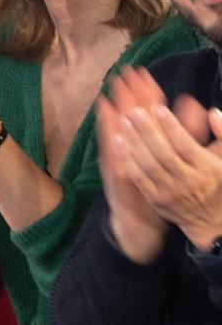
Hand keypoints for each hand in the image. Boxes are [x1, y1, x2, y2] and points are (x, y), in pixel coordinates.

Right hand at [98, 67, 168, 262]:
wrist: (138, 217)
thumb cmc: (159, 186)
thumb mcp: (176, 158)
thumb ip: (185, 131)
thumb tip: (194, 104)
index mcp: (147, 140)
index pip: (148, 110)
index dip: (147, 92)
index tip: (144, 72)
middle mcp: (131, 143)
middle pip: (132, 112)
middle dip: (131, 92)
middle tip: (128, 71)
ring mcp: (120, 153)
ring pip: (119, 123)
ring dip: (117, 102)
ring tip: (116, 83)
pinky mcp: (113, 164)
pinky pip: (110, 141)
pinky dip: (106, 124)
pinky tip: (105, 108)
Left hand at [114, 87, 221, 251]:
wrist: (212, 220)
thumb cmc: (219, 183)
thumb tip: (212, 111)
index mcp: (206, 168)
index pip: (185, 145)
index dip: (171, 126)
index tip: (157, 108)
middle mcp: (188, 180)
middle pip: (163, 153)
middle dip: (147, 130)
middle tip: (135, 112)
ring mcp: (170, 191)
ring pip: (148, 164)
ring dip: (134, 141)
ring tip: (124, 121)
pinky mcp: (156, 199)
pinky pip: (138, 178)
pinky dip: (127, 159)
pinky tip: (118, 142)